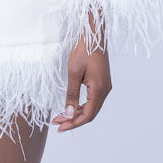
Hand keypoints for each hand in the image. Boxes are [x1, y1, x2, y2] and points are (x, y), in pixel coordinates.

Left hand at [51, 18, 111, 132]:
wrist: (94, 35)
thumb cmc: (84, 50)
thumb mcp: (73, 73)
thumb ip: (71, 94)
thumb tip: (68, 113)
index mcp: (99, 89)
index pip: (87, 115)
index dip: (73, 123)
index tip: (60, 127)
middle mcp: (105, 90)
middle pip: (90, 113)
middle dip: (73, 120)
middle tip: (57, 122)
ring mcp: (105, 87)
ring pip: (92, 107)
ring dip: (77, 113)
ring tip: (61, 115)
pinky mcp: (102, 83)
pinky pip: (93, 99)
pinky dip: (82, 105)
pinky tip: (71, 106)